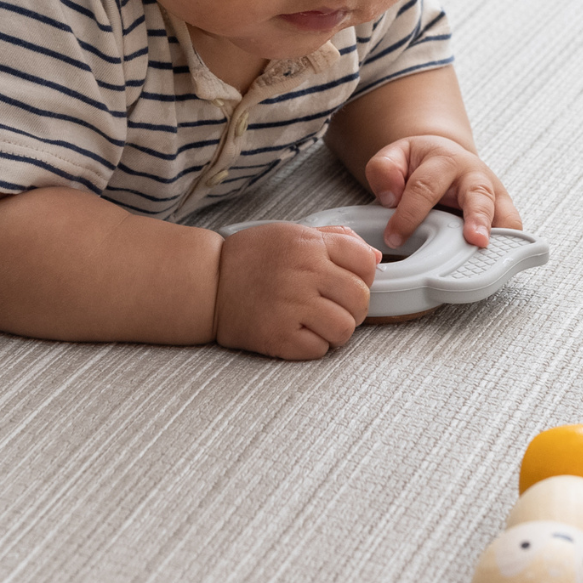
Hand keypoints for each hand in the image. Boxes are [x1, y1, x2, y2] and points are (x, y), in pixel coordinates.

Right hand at [214, 220, 378, 359]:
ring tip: (314, 322)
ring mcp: (292, 305)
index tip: (346, 282)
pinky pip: (319, 350)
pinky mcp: (279, 335)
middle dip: (352, 307)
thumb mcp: (291, 233)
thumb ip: (335, 240)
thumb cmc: (249, 258)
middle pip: (360, 299)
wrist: (206, 282)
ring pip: (345, 329)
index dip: (363, 276)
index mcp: (308, 244)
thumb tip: (375, 258)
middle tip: (330, 307)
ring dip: (335, 330)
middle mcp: (304, 272)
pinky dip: (312, 346)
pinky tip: (296, 332)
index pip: (365, 262)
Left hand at [366, 136, 520, 249]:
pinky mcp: (504, 213)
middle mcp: (475, 176)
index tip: (394, 238)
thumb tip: (390, 197)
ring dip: (501, 237)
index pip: (425, 188)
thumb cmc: (420, 163)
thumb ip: (385, 171)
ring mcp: (494, 195)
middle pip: (479, 196)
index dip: (408, 215)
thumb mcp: (395, 156)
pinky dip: (509, 247)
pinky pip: (512, 231)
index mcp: (444, 160)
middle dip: (478, 218)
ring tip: (495, 259)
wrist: (446, 157)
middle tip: (475, 240)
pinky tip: (500, 265)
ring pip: (505, 215)